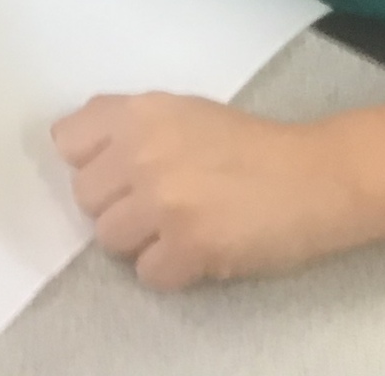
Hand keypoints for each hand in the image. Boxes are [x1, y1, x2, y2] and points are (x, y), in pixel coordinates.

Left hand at [52, 93, 365, 286]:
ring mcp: (162, 200)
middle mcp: (142, 150)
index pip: (67, 141)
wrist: (317, 175)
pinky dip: (171, 270)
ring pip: (109, 239)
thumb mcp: (182, 111)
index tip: (117, 172)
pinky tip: (199, 250)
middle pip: (84, 197)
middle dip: (116, 205)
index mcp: (139, 111)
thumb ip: (131, 125)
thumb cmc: (251, 143)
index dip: (90, 162)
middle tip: (158, 204)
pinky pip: (147, 273)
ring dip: (141, 241)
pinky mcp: (188, 245)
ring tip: (180, 228)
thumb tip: (82, 149)